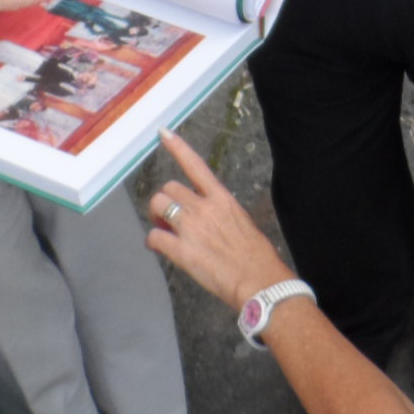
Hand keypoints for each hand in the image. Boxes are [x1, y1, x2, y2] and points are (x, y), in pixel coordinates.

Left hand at [147, 128, 295, 310]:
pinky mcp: (182, 251)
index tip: (163, 133)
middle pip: (169, 188)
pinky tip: (159, 247)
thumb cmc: (256, 256)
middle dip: (166, 201)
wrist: (259, 281)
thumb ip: (220, 213)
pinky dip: (153, 241)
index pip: (196, 166)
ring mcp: (191, 228)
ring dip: (157, 217)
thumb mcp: (242, 223)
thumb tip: (206, 217)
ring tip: (164, 229)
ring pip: (158, 205)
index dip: (178, 148)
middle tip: (169, 217)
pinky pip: (154, 236)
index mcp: (222, 199)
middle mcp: (204, 208)